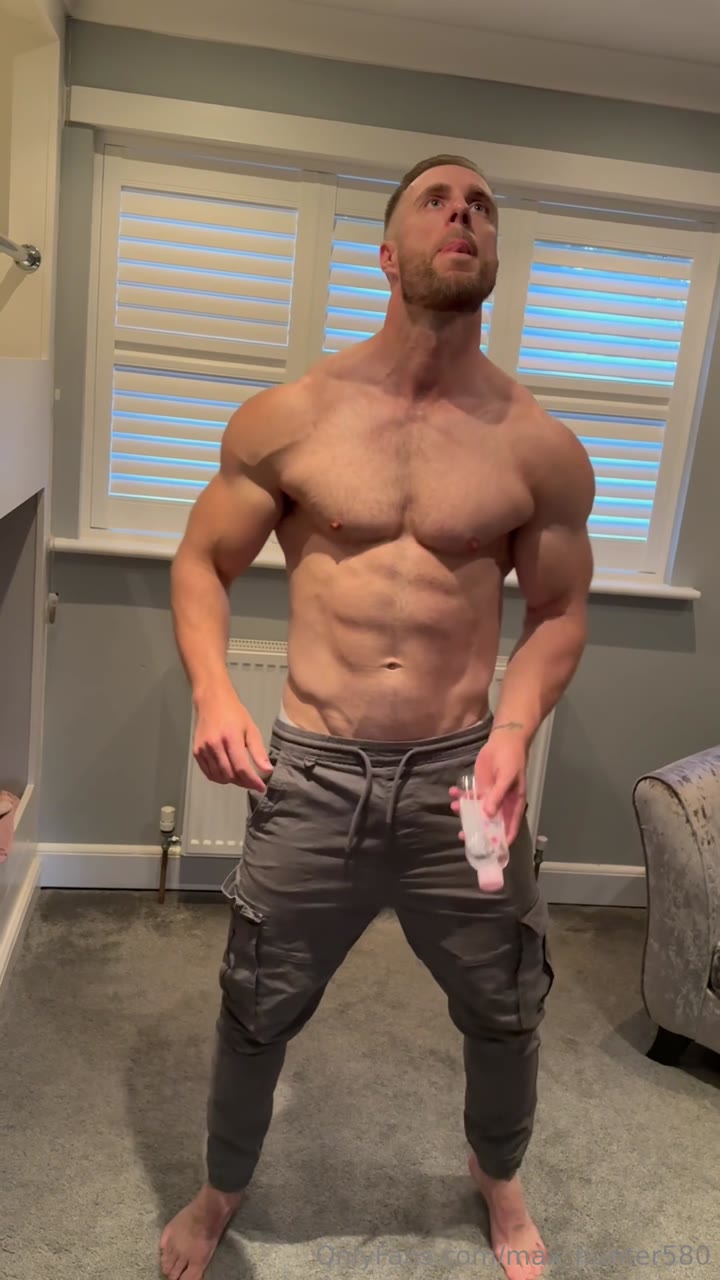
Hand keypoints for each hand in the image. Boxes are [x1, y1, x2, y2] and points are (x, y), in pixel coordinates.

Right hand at [193, 693, 271, 790]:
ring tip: (242, 776)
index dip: (252, 781)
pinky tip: (228, 773)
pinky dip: (219, 777)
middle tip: (252, 781)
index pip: (241, 768)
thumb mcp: (251, 729)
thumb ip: (258, 751)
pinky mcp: (196, 752)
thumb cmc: (235, 714)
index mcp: (230, 738)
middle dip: (243, 782)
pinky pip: (208, 773)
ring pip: (218, 777)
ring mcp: (203, 749)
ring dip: (232, 781)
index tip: (262, 788)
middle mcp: (214, 745)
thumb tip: (267, 771)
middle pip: (229, 775)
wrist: (212, 702)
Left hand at [449, 731, 527, 846]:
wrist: (503, 741)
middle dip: (477, 830)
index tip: (493, 851)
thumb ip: (498, 796)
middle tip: (464, 836)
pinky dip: (460, 796)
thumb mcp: (507, 778)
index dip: (503, 840)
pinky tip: (452, 792)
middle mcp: (501, 804)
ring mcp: (489, 796)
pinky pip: (469, 796)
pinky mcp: (479, 787)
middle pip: (490, 823)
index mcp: (513, 804)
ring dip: (465, 812)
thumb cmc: (511, 760)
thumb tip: (488, 815)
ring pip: (476, 811)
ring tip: (454, 807)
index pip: (510, 826)